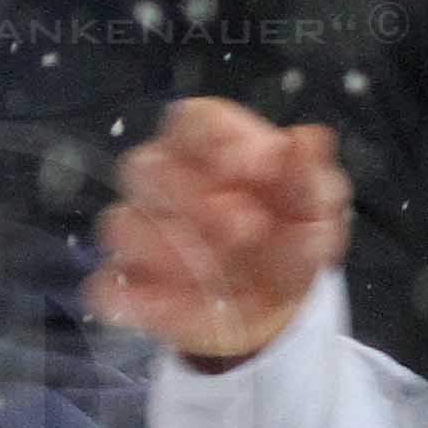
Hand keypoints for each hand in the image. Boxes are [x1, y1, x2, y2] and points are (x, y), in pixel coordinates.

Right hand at [84, 99, 347, 365]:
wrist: (277, 307)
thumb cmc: (290, 236)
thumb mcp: (317, 208)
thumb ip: (308, 174)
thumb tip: (306, 139)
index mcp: (209, 146)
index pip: (192, 120)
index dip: (218, 138)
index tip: (259, 167)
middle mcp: (164, 179)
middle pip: (147, 166)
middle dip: (195, 196)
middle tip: (247, 227)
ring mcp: (141, 231)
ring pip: (124, 224)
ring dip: (170, 248)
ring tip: (217, 272)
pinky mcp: (126, 284)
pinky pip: (110, 285)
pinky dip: (140, 298)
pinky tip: (180, 306)